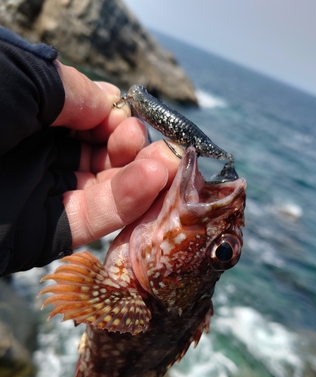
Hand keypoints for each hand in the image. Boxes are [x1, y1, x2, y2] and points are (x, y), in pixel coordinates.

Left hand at [52, 62, 180, 247]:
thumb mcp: (23, 80)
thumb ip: (71, 90)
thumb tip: (113, 104)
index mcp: (34, 120)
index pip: (89, 120)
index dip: (114, 117)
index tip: (125, 113)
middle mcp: (45, 158)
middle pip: (106, 157)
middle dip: (138, 150)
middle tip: (163, 147)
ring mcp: (50, 196)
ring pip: (109, 189)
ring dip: (145, 176)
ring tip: (168, 163)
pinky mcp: (51, 233)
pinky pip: (96, 219)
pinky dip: (129, 203)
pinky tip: (153, 180)